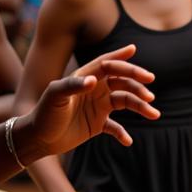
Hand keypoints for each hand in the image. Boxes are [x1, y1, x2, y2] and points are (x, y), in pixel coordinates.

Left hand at [18, 45, 159, 160]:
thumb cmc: (44, 114)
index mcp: (85, 78)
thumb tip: (94, 80)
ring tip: (154, 114)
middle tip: (150, 94)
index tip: (133, 49)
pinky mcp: (98, 124)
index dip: (119, 56)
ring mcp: (98, 106)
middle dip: (137, 86)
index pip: (106, 64)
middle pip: (122, 82)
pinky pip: (116, 127)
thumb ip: (73, 85)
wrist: (37, 138)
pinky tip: (127, 141)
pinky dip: (123, 133)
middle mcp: (95, 90)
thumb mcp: (55, 97)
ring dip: (140, 107)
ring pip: (126, 102)